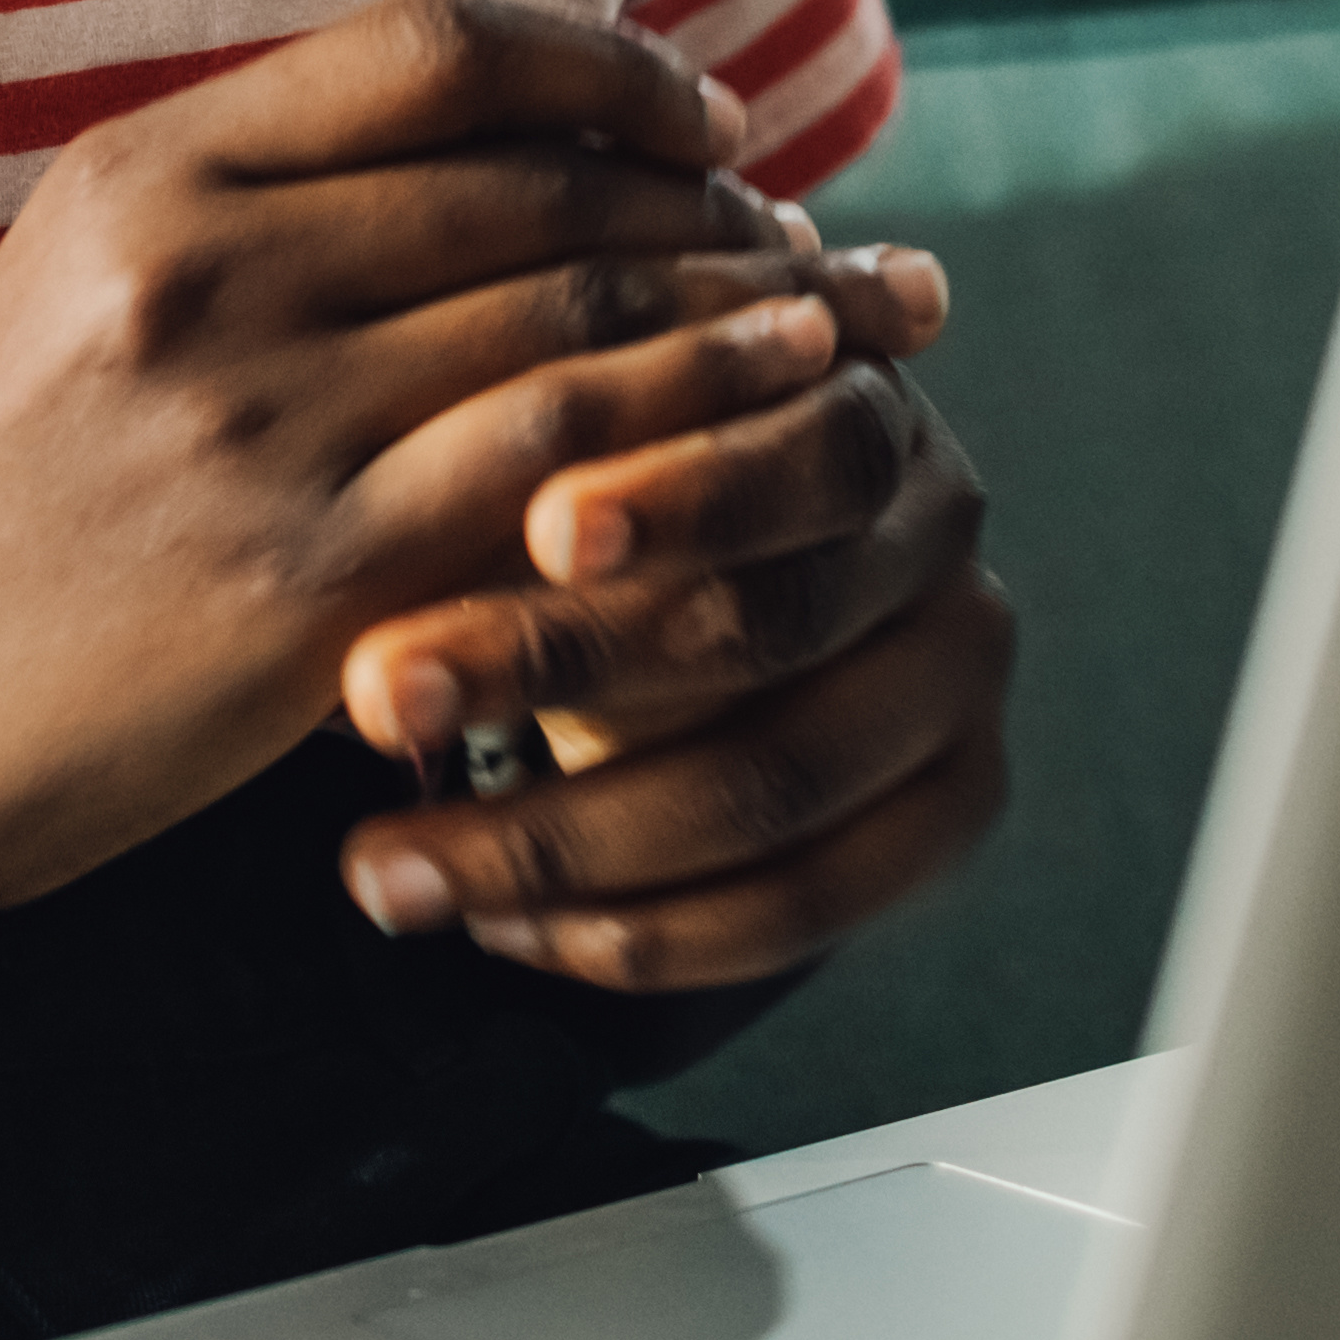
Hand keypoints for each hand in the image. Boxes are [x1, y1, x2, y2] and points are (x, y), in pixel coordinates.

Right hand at [0, 0, 833, 924]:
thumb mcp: (80, 282)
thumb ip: (259, 195)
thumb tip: (501, 136)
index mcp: (144, 171)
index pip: (435, 49)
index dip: (604, 68)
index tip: (700, 112)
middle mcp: (204, 271)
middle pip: (533, 185)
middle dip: (710, 203)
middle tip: (811, 233)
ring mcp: (260, 426)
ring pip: (573, 319)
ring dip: (738, 313)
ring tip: (840, 319)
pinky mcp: (316, 580)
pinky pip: (559, 479)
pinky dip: (692, 439)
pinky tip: (774, 435)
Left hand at [325, 243, 1012, 991]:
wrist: (698, 606)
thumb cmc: (607, 492)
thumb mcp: (577, 441)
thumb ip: (541, 430)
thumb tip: (426, 435)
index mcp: (869, 406)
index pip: (810, 451)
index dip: (687, 498)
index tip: (537, 531)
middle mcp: (938, 544)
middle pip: (777, 622)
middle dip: (560, 664)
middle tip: (381, 694)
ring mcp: (958, 689)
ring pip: (773, 788)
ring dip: (556, 843)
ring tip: (383, 865)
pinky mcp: (948, 818)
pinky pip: (801, 909)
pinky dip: (636, 934)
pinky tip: (494, 924)